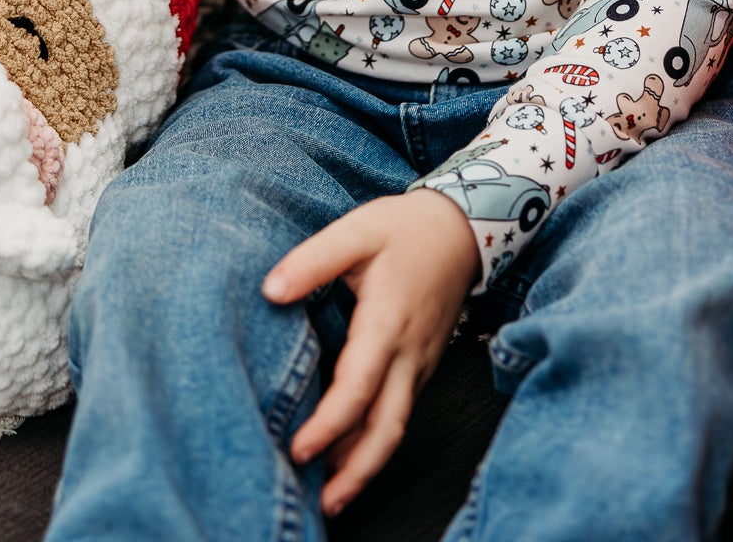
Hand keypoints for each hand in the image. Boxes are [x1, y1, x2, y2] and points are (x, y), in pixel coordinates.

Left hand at [262, 188, 479, 515]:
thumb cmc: (404, 230)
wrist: (462, 229)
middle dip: (356, 472)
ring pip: (396, 427)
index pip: (358, 389)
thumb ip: (313, 260)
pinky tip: (352, 455)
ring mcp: (420, 364)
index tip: (299, 450)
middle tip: (323, 504)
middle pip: (387, 429)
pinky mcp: (423, 365)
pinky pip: (401, 413)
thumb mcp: (356, 230)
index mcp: (387, 322)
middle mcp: (408, 354)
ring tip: (332, 495)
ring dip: (367, 465)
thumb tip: (271, 292)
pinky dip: (377, 442)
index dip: (330, 426)